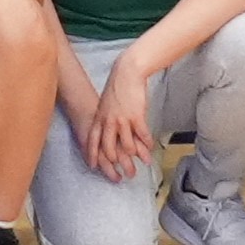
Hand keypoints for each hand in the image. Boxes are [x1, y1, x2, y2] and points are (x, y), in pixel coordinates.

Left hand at [86, 58, 156, 182]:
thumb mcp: (105, 103)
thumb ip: (104, 116)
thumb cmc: (117, 87)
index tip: (93, 166)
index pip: (92, 140)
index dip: (92, 154)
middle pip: (108, 147)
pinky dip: (147, 143)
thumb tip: (106, 128)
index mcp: (99, 117)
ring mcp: (122, 119)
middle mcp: (109, 121)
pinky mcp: (136, 116)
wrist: (127, 72)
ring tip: (144, 162)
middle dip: (114, 162)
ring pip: (126, 144)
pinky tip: (151, 147)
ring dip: (136, 155)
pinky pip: (142, 135)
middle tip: (121, 172)